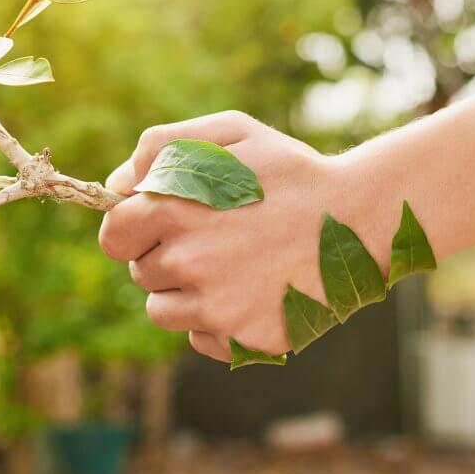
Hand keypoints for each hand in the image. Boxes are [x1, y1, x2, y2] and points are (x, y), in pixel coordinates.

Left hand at [99, 111, 375, 362]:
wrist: (360, 217)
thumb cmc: (290, 171)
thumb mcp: (230, 133)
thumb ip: (162, 148)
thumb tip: (118, 187)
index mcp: (174, 209)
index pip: (114, 236)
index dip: (132, 230)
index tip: (156, 226)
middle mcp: (189, 262)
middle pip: (142, 273)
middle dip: (166, 256)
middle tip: (216, 238)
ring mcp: (217, 306)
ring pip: (164, 311)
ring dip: (185, 293)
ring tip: (234, 266)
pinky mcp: (244, 340)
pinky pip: (202, 339)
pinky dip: (218, 323)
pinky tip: (254, 292)